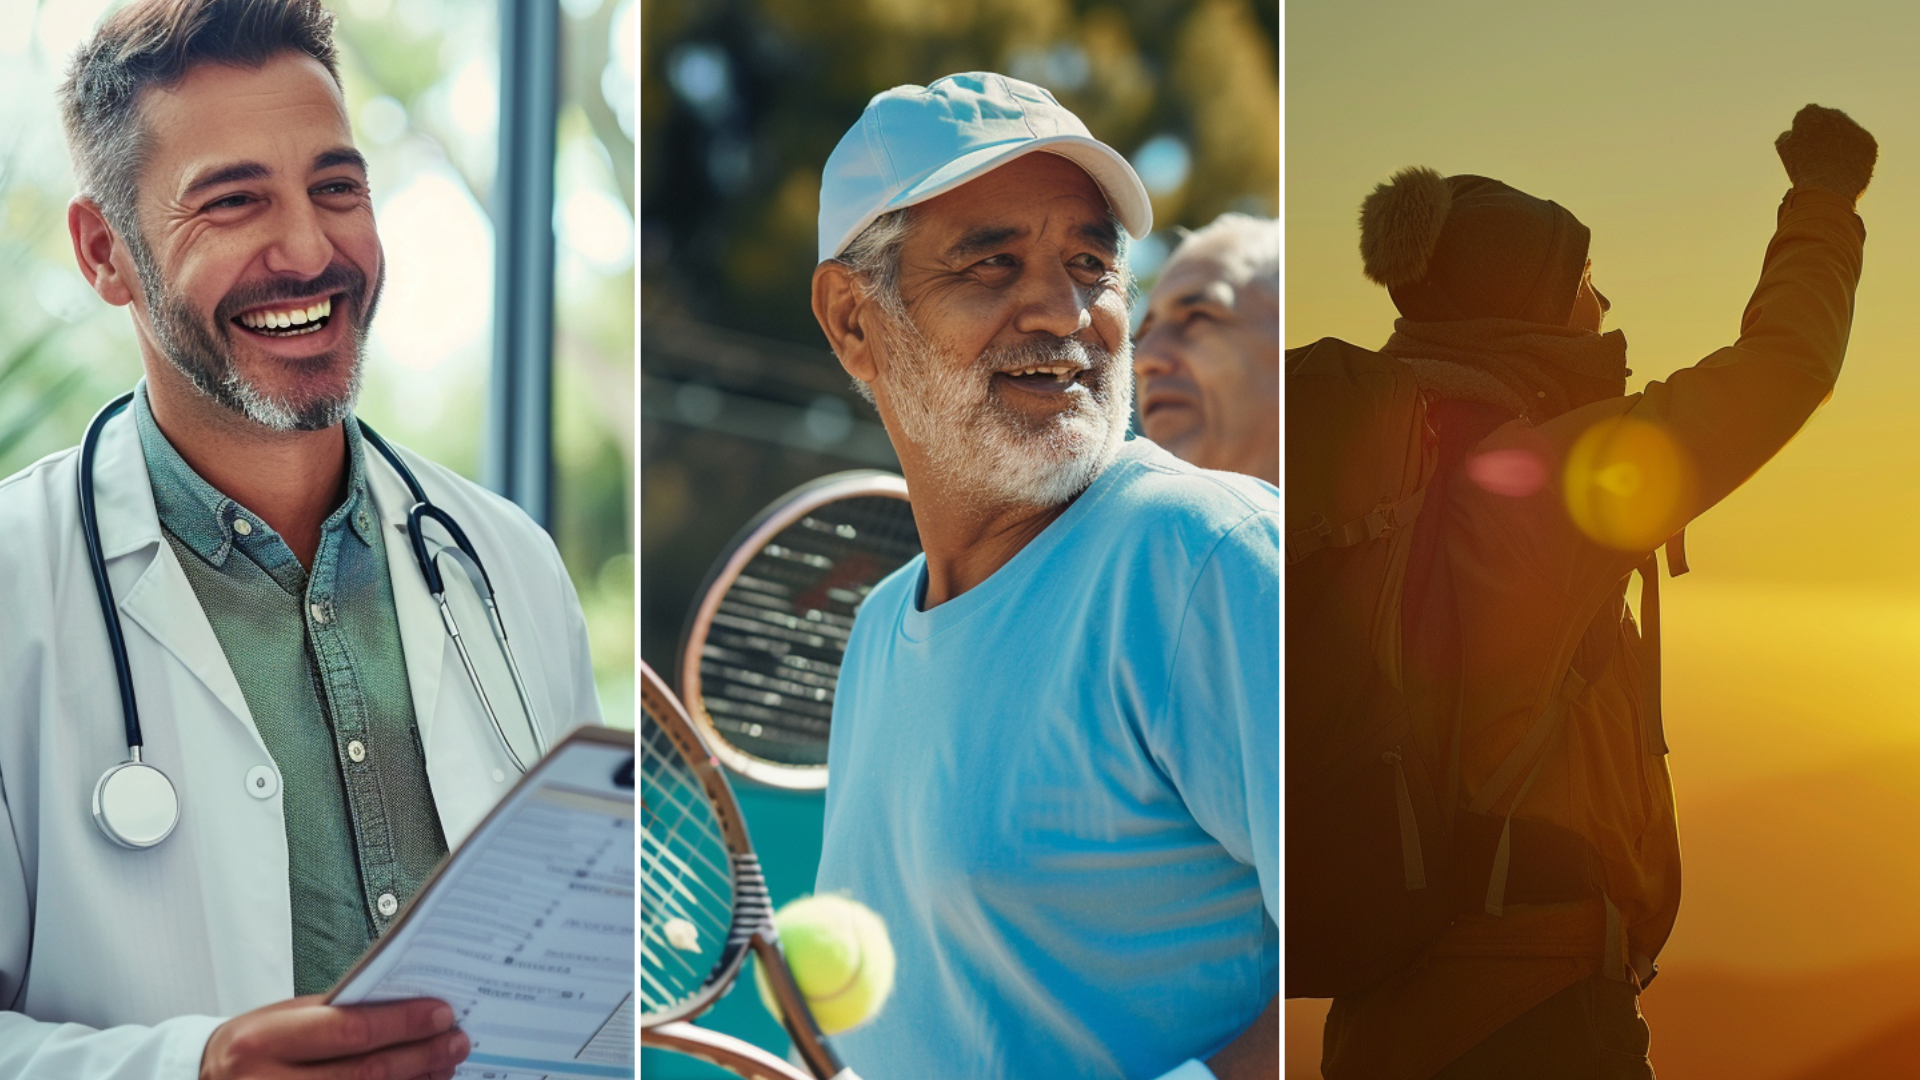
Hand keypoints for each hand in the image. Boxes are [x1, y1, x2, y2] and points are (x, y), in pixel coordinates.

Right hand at [199, 995, 468, 1079]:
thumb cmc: (253, 1047)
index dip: (402, 1024)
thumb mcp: (281, 1021)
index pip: (348, 1030)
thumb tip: (406, 1008)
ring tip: (444, 1068)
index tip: (441, 1014)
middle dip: (419, 1057)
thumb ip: (335, 1016)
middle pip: (363, 1075)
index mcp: (263, 1041)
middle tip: (456, 1042)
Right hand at [1775, 104, 1876, 202]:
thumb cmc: (1801, 171)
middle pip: (1830, 120)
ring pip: (1847, 132)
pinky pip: (1861, 146)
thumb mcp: (1785, 150)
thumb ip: (1788, 136)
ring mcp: (1854, 128)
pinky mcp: (1869, 143)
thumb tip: (1791, 133)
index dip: (1804, 130)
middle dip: (1826, 133)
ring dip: (1841, 143)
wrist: (1826, 190)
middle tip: (1819, 154)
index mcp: (1810, 113)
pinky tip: (1846, 168)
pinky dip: (1855, 155)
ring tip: (1832, 164)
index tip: (1802, 144)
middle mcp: (1834, 115)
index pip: (1807, 114)